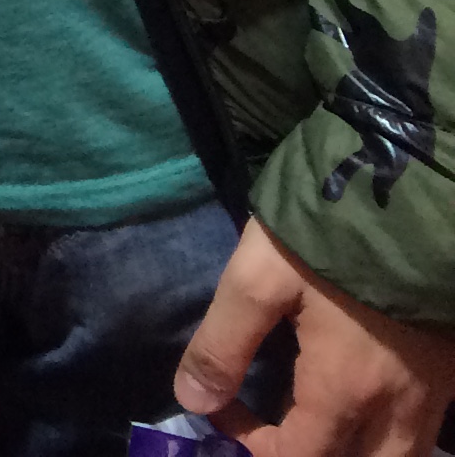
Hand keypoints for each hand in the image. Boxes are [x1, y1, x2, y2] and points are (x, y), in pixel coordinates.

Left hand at [174, 218, 454, 454]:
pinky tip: (361, 406)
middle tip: (275, 432)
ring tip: (316, 426)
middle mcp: (396, 408)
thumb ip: (223, 345)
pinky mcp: (448, 370)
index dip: (253, 446)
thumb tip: (194, 401)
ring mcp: (432, 393)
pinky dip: (389, 436)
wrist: (410, 192)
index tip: (224, 408)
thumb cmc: (328, 236)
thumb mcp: (256, 279)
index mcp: (344, 392)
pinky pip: (421, 430)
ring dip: (356, 453)